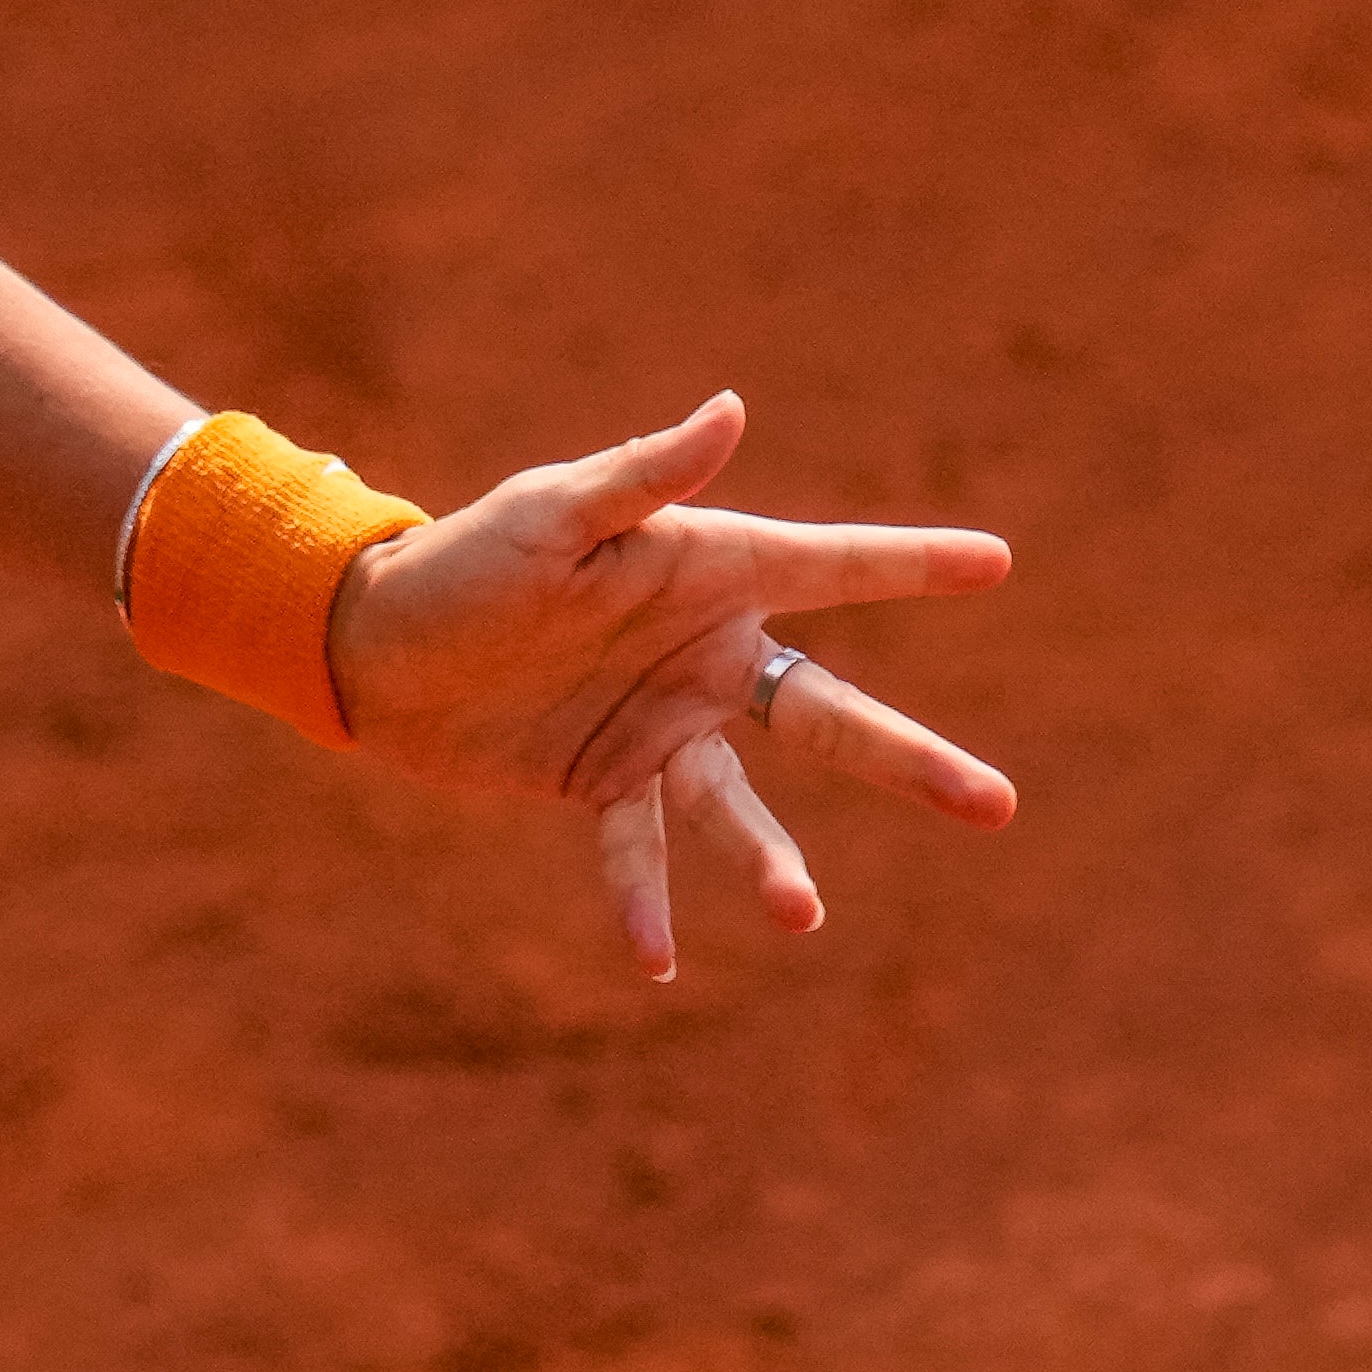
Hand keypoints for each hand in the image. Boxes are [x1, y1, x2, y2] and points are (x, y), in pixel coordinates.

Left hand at [321, 391, 1015, 982]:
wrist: (373, 646)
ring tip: (803, 916)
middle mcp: (703, 655)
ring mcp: (662, 727)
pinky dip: (645, 901)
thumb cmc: (465, 559)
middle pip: (828, 715)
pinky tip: (656, 961)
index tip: (998, 561)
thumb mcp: (553, 513)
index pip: (830, 567)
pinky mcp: (606, 783)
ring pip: (743, 805)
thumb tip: (731, 409)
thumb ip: (644, 475)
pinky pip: (638, 849)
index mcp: (706, 572)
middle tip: (997, 806)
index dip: (911, 565)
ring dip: (771, 862)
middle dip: (911, 761)